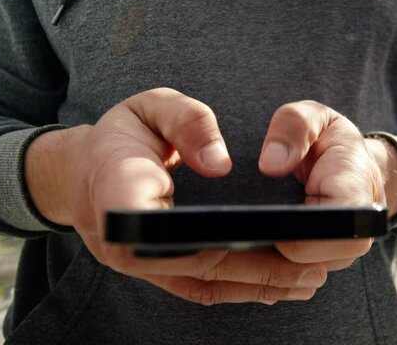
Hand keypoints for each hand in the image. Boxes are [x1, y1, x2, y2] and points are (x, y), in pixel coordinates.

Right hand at [26, 88, 326, 304]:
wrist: (84, 170)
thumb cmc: (121, 135)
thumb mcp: (150, 107)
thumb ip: (186, 122)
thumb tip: (220, 164)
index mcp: (119, 190)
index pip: (160, 224)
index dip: (209, 237)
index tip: (261, 237)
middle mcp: (127, 242)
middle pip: (200, 262)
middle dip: (259, 268)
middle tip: (311, 267)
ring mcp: (143, 264)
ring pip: (206, 282)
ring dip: (258, 285)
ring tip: (307, 280)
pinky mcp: (158, 271)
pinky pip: (201, 287)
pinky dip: (239, 289)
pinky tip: (274, 287)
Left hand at [259, 100, 396, 270]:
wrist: (355, 163)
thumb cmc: (333, 141)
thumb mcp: (316, 116)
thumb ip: (293, 127)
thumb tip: (270, 165)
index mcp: (356, 195)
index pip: (318, 235)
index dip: (283, 226)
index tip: (263, 205)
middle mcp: (355, 235)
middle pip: (299, 260)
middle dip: (270, 237)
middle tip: (252, 208)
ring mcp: (341, 255)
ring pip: (293, 270)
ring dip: (271, 247)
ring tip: (261, 217)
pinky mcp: (326, 263)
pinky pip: (293, 270)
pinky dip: (275, 253)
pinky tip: (267, 230)